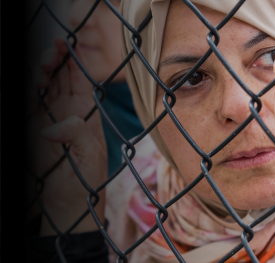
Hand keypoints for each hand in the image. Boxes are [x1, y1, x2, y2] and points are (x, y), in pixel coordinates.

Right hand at [26, 38, 106, 235]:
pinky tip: (32, 89)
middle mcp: (69, 111)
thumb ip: (76, 135)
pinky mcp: (35, 127)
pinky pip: (31, 103)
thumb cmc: (88, 178)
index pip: (80, 79)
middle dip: (54, 60)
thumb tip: (49, 128)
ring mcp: (50, 117)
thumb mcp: (90, 155)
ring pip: (44, 86)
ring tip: (41, 72)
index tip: (66, 43)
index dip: (74, 59)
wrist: (70, 201)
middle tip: (50, 56)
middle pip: (60, 76)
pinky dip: (30, 94)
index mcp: (87, 112)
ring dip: (41, 73)